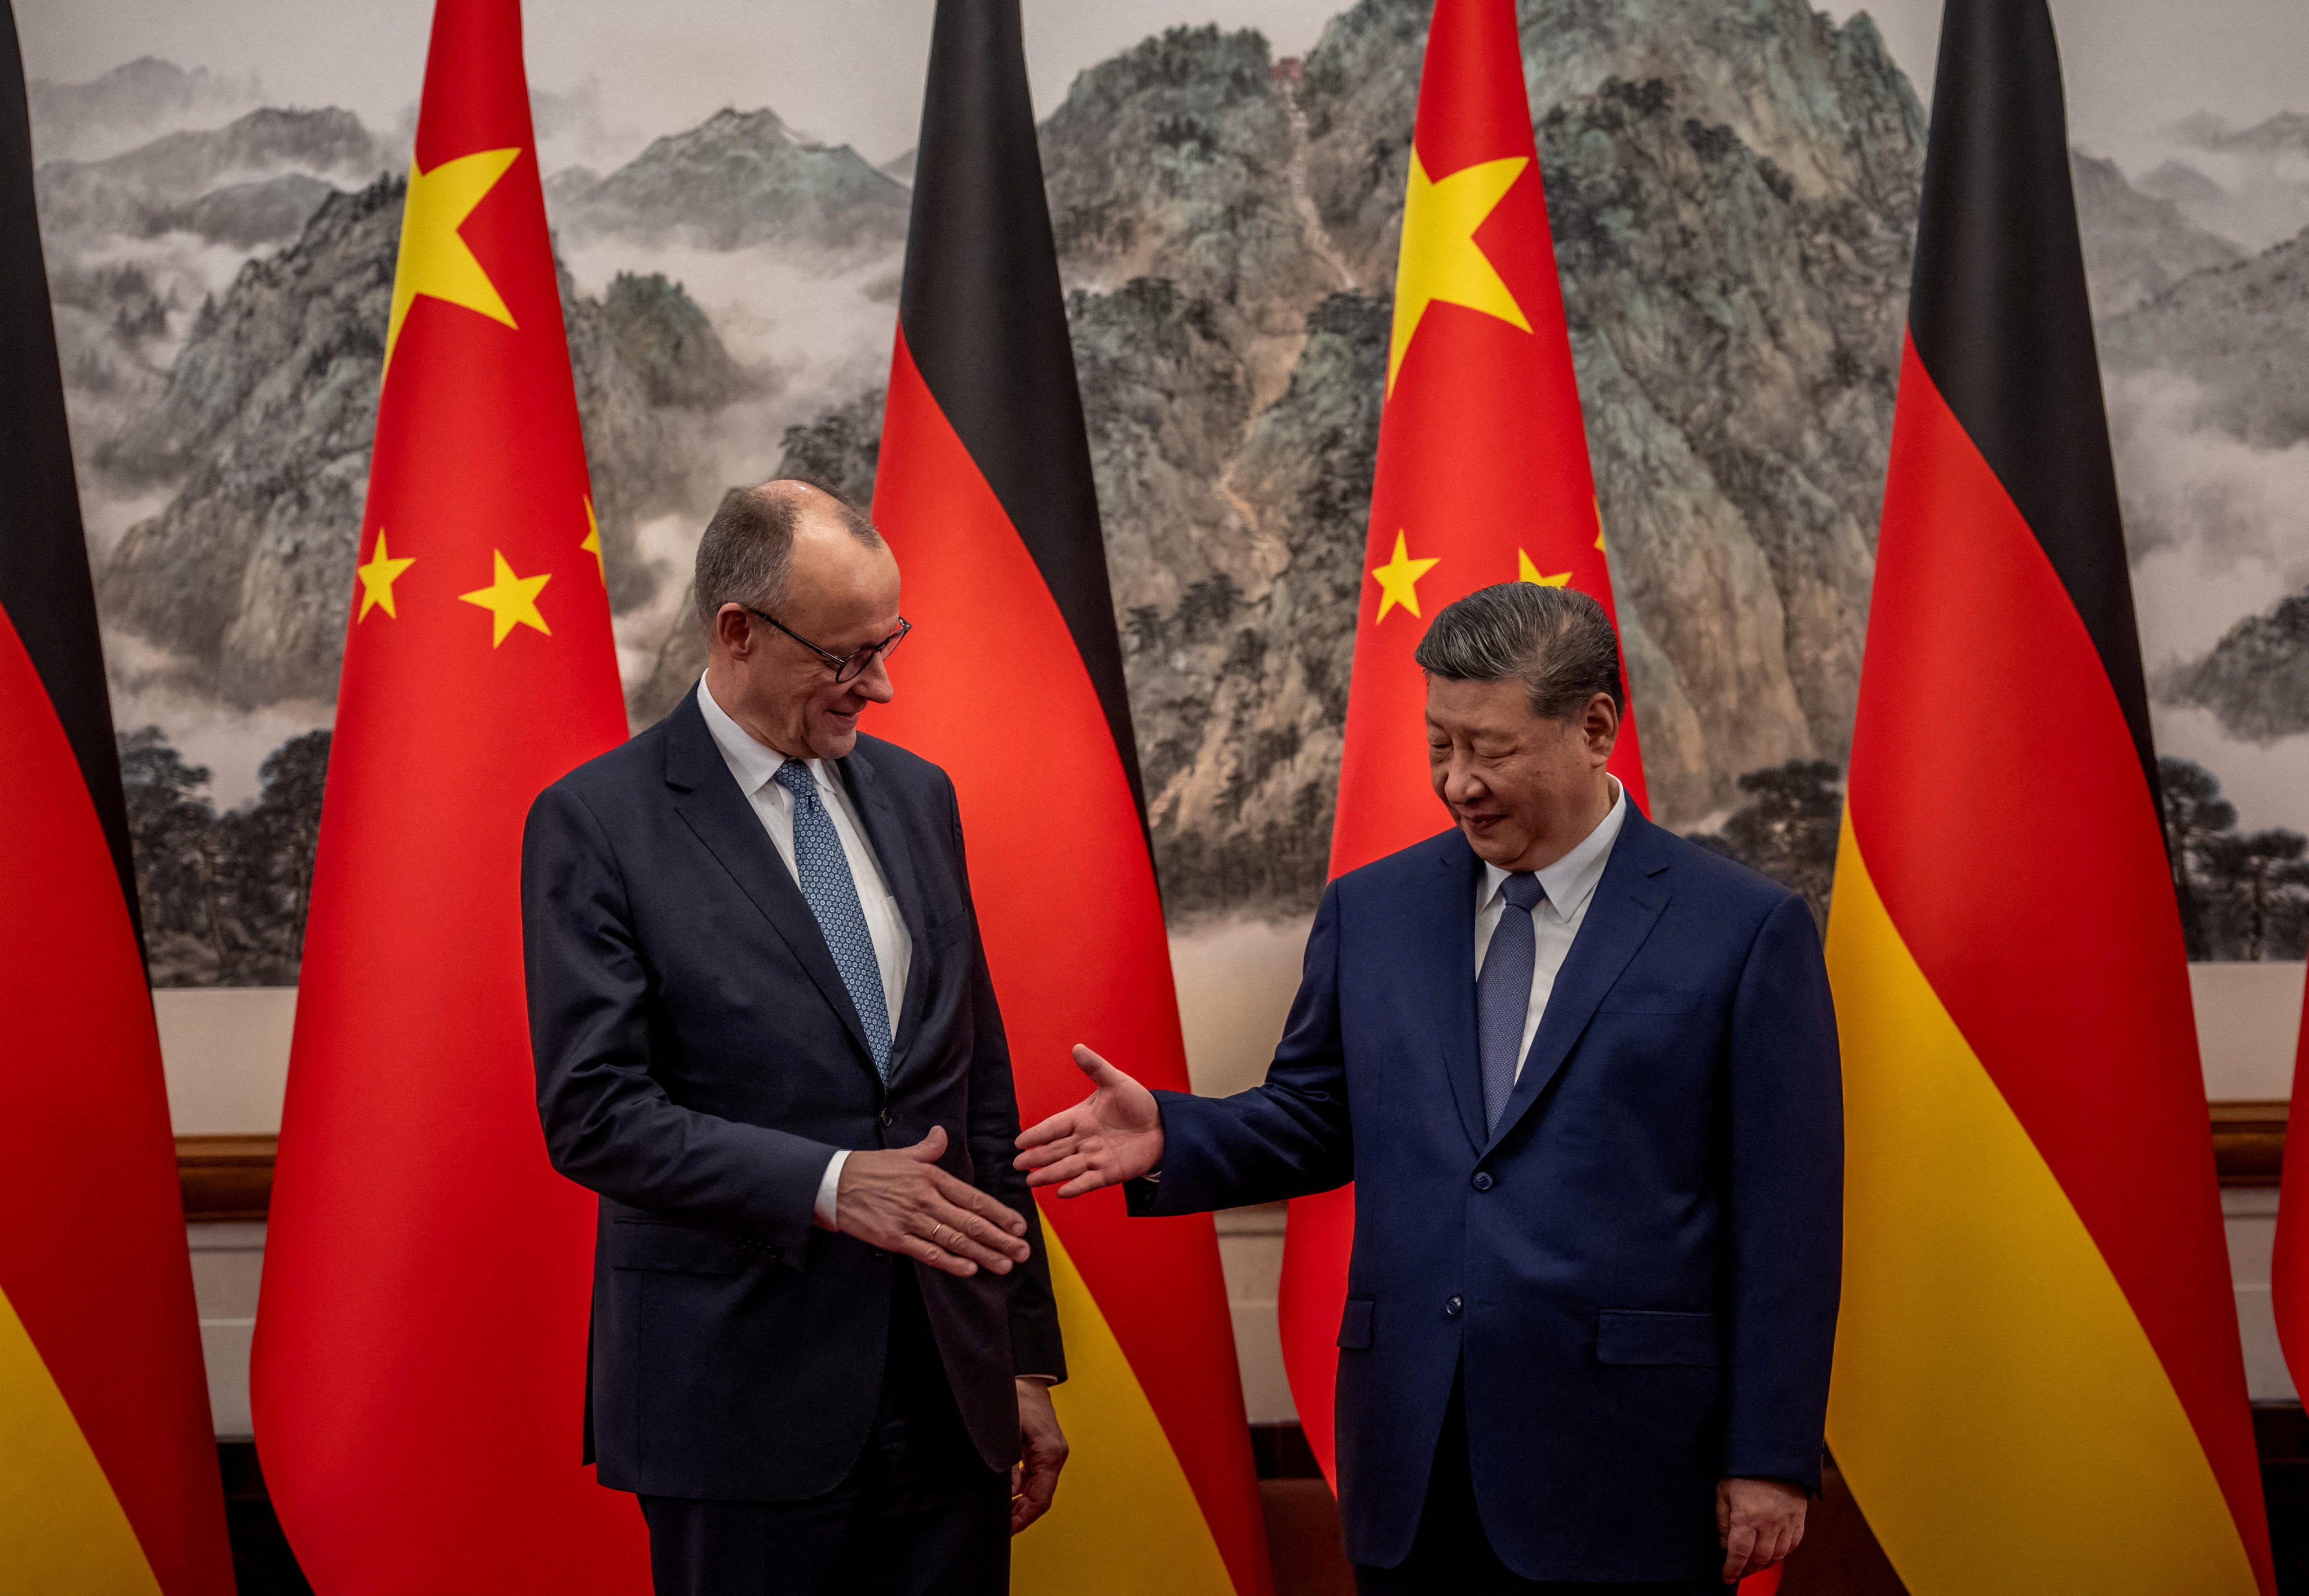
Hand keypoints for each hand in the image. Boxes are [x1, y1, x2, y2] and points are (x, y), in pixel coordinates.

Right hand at [835, 1126, 1030, 1276]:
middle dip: (1000, 1238)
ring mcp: (910, 1220)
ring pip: (954, 1240)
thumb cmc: (871, 1169)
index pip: (973, 1198)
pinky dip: (950, 1262)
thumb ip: (929, 1148)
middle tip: (1023, 1251)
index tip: (1019, 1225)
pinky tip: (969, 1269)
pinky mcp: (894, 1238)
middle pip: (970, 1222)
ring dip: (983, 1253)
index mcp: (932, 1177)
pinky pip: (927, 1252)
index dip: (999, 1213)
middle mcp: (926, 1199)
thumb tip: (942, 1134)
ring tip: (1005, 1263)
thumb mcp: (903, 1154)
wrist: (833, 1184)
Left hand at [1011, 1378, 1067, 1533]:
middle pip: (1041, 1496)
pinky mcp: (1043, 1448)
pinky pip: (1035, 1475)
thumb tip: (1008, 1495)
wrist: (1025, 1376)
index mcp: (1050, 1453)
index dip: (1025, 1517)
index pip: (1041, 1498)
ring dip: (1021, 1501)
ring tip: (1002, 1514)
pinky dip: (1022, 1487)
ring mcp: (1051, 1452)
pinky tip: (1007, 1493)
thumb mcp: (1007, 1433)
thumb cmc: (1016, 1399)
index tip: (1009, 1529)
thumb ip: (1008, 1466)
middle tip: (1002, 1527)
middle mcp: (1056, 1455)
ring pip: (1038, 1487)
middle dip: (1022, 1514)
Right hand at [1013, 1045, 1163, 1196]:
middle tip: (1017, 1165)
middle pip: (1055, 1150)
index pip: (1054, 1127)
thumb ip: (1095, 1068)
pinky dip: (1076, 1187)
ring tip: (1030, 1182)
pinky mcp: (1109, 1173)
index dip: (1037, 1134)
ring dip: (1049, 1174)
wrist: (1163, 1125)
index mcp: (1081, 1118)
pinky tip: (1061, 1193)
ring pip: (1067, 1167)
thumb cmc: (1137, 1102)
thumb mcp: (1115, 1082)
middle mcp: (1083, 1140)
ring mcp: (1095, 1158)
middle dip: (1036, 1158)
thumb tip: (1077, 1047)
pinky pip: (1089, 1181)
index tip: (1019, 1142)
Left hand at [1718, 1476, 1806, 1583]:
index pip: (1739, 1553)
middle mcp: (1768, 1523)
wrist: (1774, 1455)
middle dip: (1747, 1569)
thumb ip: (1722, 1520)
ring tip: (1753, 1565)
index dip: (1732, 1569)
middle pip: (1759, 1558)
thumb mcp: (1723, 1491)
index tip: (1727, 1577)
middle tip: (1739, 1572)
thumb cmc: (1744, 1471)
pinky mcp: (1798, 1518)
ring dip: (1764, 1564)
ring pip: (1777, 1555)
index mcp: (1747, 1516)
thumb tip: (1723, 1545)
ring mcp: (1786, 1522)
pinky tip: (1773, 1553)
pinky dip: (1782, 1553)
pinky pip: (1792, 1544)